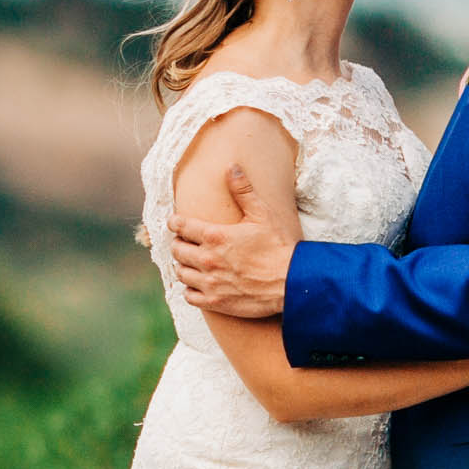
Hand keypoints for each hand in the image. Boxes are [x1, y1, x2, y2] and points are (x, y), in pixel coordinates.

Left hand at [170, 164, 296, 318]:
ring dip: (183, 266)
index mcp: (215, 236)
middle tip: (185, 242)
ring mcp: (210, 283)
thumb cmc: (278, 247)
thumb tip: (231, 166)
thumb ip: (243, 190)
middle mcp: (207, 259)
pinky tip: (198, 284)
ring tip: (191, 263)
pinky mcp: (215, 302)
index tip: (176, 222)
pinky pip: (189, 296)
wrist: (292, 282)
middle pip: (177, 250)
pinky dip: (190, 290)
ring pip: (181, 273)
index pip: (180, 226)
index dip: (175, 222)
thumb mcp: (262, 214)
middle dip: (179, 244)